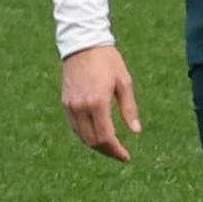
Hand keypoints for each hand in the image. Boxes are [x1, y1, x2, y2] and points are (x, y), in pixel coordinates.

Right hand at [61, 44, 142, 163]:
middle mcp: (81, 107)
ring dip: (96, 146)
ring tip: (111, 147)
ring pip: (82, 137)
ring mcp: (71, 106)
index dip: (117, 151)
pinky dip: (86, 136)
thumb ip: (129, 109)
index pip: (106, 137)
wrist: (83, 44)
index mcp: (98, 103)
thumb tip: (136, 132)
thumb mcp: (124, 82)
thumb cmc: (108, 61)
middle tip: (121, 154)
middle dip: (108, 151)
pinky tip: (96, 136)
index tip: (127, 157)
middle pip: (93, 141)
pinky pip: (75, 127)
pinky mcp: (65, 103)